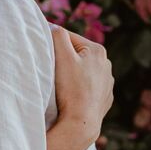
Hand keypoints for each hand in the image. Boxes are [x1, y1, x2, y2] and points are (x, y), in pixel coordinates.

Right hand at [49, 25, 112, 146]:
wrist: (82, 122)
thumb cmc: (72, 89)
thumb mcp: (62, 57)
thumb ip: (58, 36)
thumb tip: (54, 27)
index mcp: (98, 50)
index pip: (69, 38)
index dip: (54, 43)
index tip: (43, 51)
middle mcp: (106, 64)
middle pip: (77, 54)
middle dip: (64, 59)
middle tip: (51, 69)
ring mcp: (107, 82)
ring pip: (84, 71)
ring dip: (72, 73)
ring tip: (61, 84)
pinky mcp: (105, 98)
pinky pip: (88, 87)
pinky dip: (79, 88)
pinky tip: (71, 95)